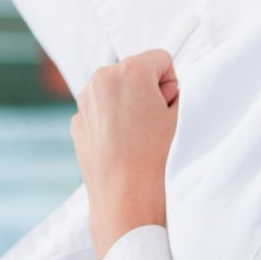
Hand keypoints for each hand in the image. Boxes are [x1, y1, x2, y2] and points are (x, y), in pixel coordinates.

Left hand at [71, 49, 180, 259]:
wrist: (127, 200)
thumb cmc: (158, 160)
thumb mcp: (182, 117)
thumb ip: (179, 91)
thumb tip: (167, 88)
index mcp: (129, 71)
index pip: (161, 59)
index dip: (172, 84)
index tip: (168, 109)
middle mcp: (101, 80)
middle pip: (136, 71)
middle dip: (148, 91)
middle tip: (155, 123)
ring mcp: (85, 102)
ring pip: (116, 90)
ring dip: (129, 104)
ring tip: (138, 136)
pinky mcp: (77, 123)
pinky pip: (102, 110)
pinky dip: (112, 120)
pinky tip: (121, 145)